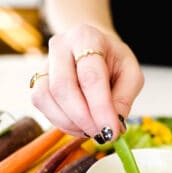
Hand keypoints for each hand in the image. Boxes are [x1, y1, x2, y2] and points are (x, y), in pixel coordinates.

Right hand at [31, 24, 143, 142]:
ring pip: (46, 98)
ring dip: (71, 123)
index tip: (112, 130)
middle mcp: (61, 47)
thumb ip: (124, 98)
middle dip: (84, 119)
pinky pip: (41, 105)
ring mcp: (45, 63)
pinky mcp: (38, 81)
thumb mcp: (131, 75)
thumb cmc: (114, 61)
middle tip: (103, 134)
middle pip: (63, 88)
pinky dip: (61, 122)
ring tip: (93, 129)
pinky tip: (80, 125)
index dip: (101, 108)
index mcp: (87, 38)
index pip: (91, 76)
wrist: (94, 49)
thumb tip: (114, 125)